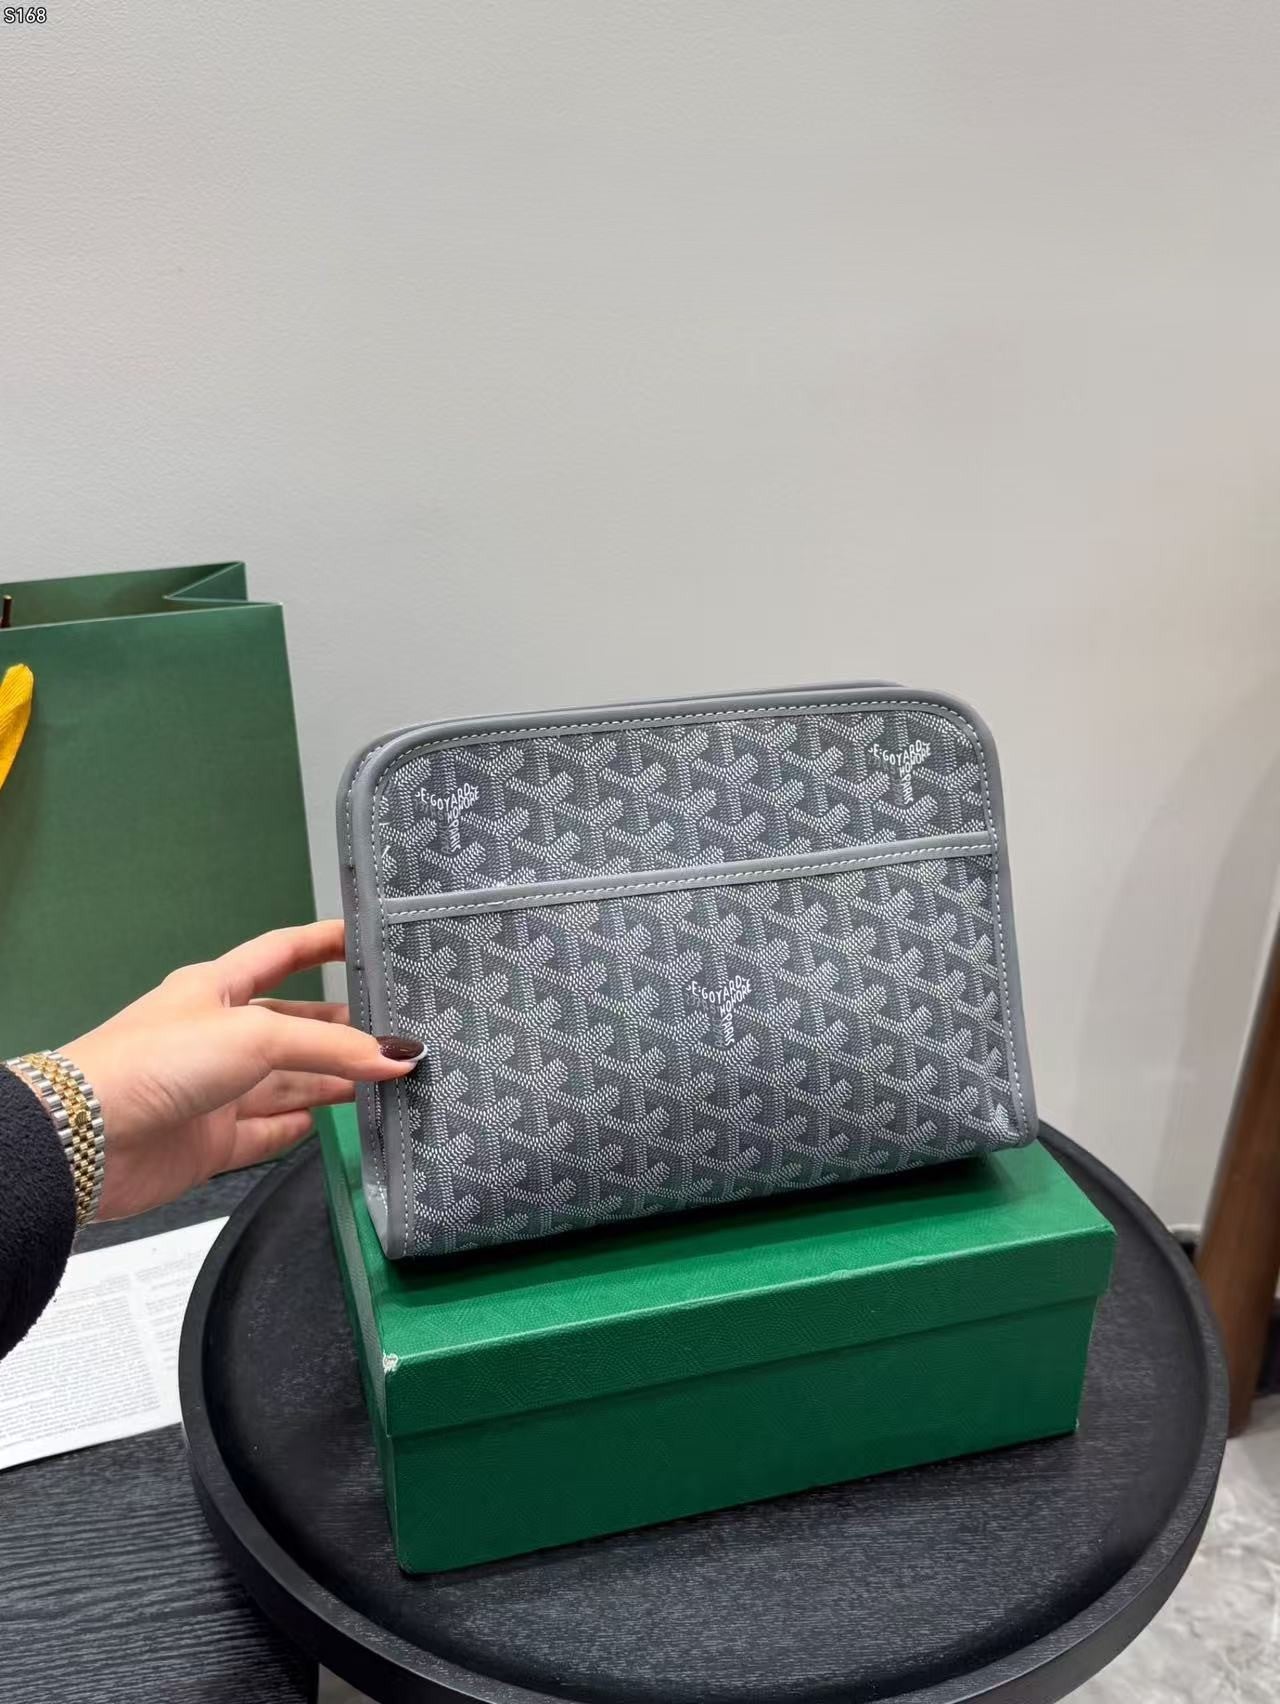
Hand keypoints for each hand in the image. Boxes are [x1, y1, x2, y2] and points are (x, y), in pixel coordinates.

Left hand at [60, 921, 422, 1220]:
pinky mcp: (210, 1142)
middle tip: (398, 1033)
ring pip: (287, 1082)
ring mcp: (215, 1091)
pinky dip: (299, 1127)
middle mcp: (218, 1036)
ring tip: (388, 1081)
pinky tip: (333, 1123)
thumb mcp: (256, 1036)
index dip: (323, 942)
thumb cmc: (161, 1060)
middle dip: (342, 1029)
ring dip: (333, 1081)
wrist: (89, 1139)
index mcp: (217, 989)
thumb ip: (331, 1048)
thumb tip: (396, 1057)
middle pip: (293, 1027)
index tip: (368, 939)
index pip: (281, 954)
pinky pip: (267, 1132)